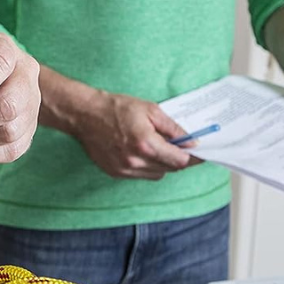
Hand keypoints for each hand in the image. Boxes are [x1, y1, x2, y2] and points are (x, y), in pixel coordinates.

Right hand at [72, 92, 198, 179]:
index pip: (180, 160)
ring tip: (154, 146)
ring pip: (156, 174)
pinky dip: (146, 166)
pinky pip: (141, 175)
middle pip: (170, 169)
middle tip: (178, 145)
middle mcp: (136, 161)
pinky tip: (139, 151)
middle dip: (177, 158)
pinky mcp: (115, 172)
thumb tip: (191, 140)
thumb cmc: (115, 108)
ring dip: (162, 163)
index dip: (193, 157)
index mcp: (146, 144)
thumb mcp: (150, 110)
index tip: (199, 153)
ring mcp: (124, 169)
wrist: (84, 115)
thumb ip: (173, 127)